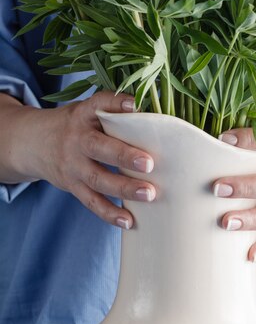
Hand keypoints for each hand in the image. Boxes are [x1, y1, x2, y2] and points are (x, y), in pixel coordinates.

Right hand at [1, 91, 154, 228]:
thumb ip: (114, 114)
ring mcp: (73, 165)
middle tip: (149, 164)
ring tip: (148, 194)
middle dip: (124, 156)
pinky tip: (128, 221)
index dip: (116, 103)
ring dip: (124, 188)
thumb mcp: (87, 112)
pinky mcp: (72, 185)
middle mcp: (76, 139)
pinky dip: (109, 213)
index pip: (98, 104)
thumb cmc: (74, 126)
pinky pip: (91, 202)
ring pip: (98, 179)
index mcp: (83, 115)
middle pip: (99, 147)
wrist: (31, 143)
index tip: (135, 105)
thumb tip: (156, 119)